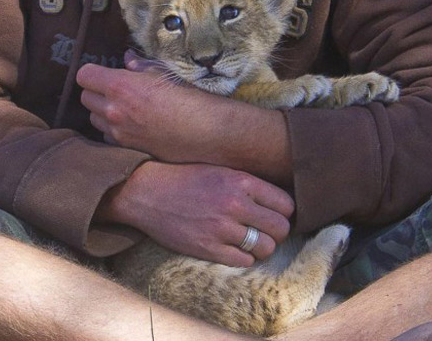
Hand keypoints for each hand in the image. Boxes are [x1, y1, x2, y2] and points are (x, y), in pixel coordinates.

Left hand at [76, 58, 292, 184]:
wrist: (210, 132)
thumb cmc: (192, 98)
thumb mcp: (167, 73)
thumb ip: (141, 66)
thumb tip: (127, 60)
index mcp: (120, 86)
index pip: (84, 75)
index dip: (93, 72)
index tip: (104, 72)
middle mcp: (114, 111)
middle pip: (85, 97)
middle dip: (96, 91)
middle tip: (115, 88)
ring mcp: (119, 133)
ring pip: (94, 119)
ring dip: (102, 112)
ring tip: (124, 107)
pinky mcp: (128, 149)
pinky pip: (108, 137)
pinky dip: (113, 130)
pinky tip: (132, 125)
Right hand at [97, 160, 294, 266]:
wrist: (146, 192)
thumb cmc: (184, 178)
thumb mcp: (219, 170)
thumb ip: (247, 184)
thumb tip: (276, 200)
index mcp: (240, 181)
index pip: (285, 204)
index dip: (285, 211)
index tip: (277, 214)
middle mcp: (235, 204)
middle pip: (280, 228)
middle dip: (277, 231)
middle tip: (267, 231)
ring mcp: (222, 228)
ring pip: (265, 248)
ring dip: (262, 247)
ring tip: (251, 241)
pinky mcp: (208, 248)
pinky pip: (243, 261)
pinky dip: (244, 257)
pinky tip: (234, 248)